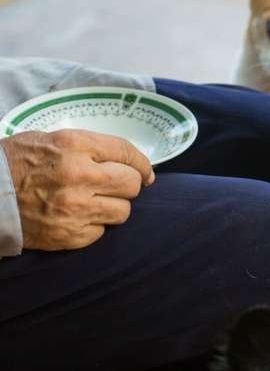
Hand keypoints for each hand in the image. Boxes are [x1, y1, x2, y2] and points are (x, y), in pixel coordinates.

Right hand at [0, 130, 154, 250]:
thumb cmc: (19, 161)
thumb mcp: (56, 140)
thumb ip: (93, 148)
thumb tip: (131, 163)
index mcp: (76, 146)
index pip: (126, 153)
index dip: (142, 164)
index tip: (146, 172)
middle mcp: (80, 176)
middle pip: (131, 184)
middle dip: (128, 185)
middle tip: (117, 186)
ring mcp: (75, 208)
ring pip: (123, 211)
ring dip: (114, 207)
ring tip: (95, 202)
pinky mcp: (68, 235)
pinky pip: (101, 232)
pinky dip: (94, 225)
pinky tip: (78, 216)